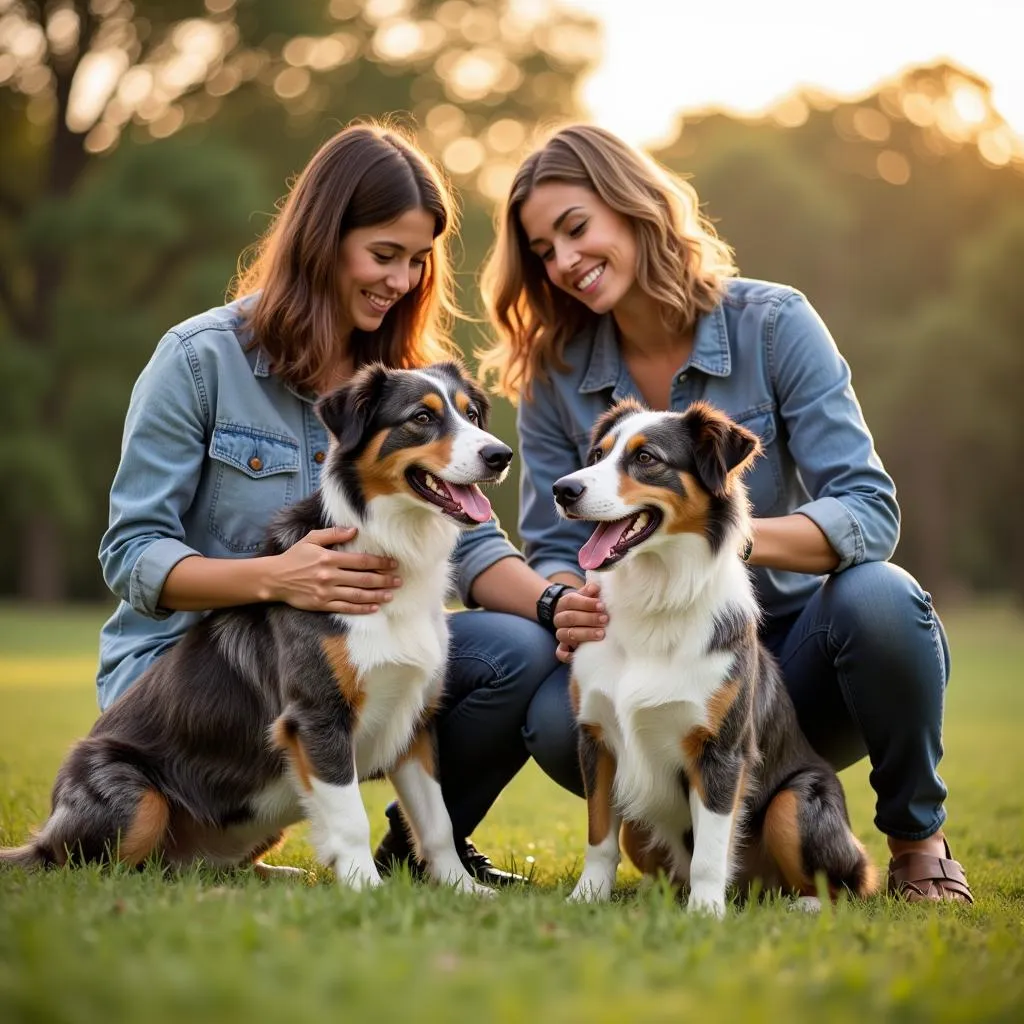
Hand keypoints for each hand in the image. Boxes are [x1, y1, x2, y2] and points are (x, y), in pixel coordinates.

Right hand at [268, 527, 400, 613]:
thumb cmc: (294, 557)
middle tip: (399, 580)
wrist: (274, 578)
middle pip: (363, 579)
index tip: (393, 564)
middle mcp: (330, 576)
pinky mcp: (322, 604)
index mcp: (329, 558)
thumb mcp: (311, 539)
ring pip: (357, 595)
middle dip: (384, 580)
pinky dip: (361, 608)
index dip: (380, 562)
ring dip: (376, 595)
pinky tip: (374, 608)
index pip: (361, 561)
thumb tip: (354, 530)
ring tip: (391, 594)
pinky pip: (346, 608)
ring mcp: (326, 592)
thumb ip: (333, 534)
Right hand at [553, 581, 607, 663]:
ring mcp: (560, 633)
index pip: (572, 601)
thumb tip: (595, 587)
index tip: (601, 605)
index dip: (587, 603)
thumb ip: (591, 591)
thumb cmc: (587, 606)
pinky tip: (578, 652)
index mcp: (564, 603)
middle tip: (605, 619)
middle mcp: (559, 618)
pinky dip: (567, 655)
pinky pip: (560, 653)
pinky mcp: (562, 648)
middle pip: (570, 618)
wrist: (576, 616)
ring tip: (601, 633)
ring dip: (584, 634)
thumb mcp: (588, 596)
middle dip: (589, 618)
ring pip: (567, 634)